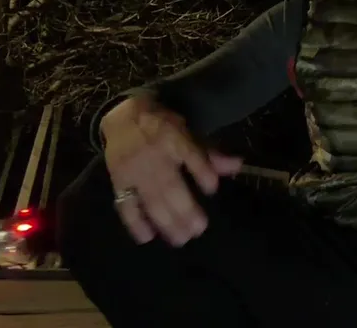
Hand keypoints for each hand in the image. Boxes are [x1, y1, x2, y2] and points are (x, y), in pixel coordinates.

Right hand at [101, 96, 241, 245]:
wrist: (122, 117)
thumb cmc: (163, 126)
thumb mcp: (188, 132)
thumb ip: (210, 153)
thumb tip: (238, 166)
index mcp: (174, 139)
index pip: (189, 155)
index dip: (201, 171)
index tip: (212, 189)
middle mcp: (153, 156)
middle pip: (169, 184)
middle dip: (184, 208)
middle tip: (198, 229)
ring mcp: (134, 170)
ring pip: (150, 198)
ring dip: (165, 221)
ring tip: (180, 239)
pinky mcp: (118, 181)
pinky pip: (125, 203)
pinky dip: (134, 221)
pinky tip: (147, 237)